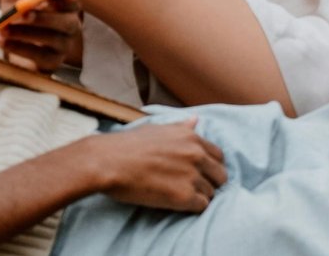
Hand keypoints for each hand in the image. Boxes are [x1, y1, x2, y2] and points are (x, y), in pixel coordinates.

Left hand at [0, 0, 82, 74]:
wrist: (14, 50)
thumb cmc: (19, 19)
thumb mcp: (14, 1)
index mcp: (65, 7)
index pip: (73, 0)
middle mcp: (70, 26)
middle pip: (66, 22)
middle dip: (43, 17)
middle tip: (21, 13)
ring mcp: (63, 46)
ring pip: (51, 39)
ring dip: (24, 32)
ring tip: (1, 28)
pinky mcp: (52, 63)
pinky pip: (39, 56)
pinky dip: (18, 47)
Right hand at [93, 120, 227, 211]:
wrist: (108, 161)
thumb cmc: (127, 145)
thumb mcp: (158, 129)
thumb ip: (181, 127)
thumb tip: (196, 119)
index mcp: (192, 137)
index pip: (218, 155)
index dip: (210, 166)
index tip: (199, 173)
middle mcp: (196, 154)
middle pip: (221, 175)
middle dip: (210, 182)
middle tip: (193, 187)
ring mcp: (191, 175)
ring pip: (211, 192)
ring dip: (199, 196)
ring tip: (181, 196)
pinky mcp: (183, 196)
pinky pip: (202, 206)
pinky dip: (193, 207)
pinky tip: (179, 204)